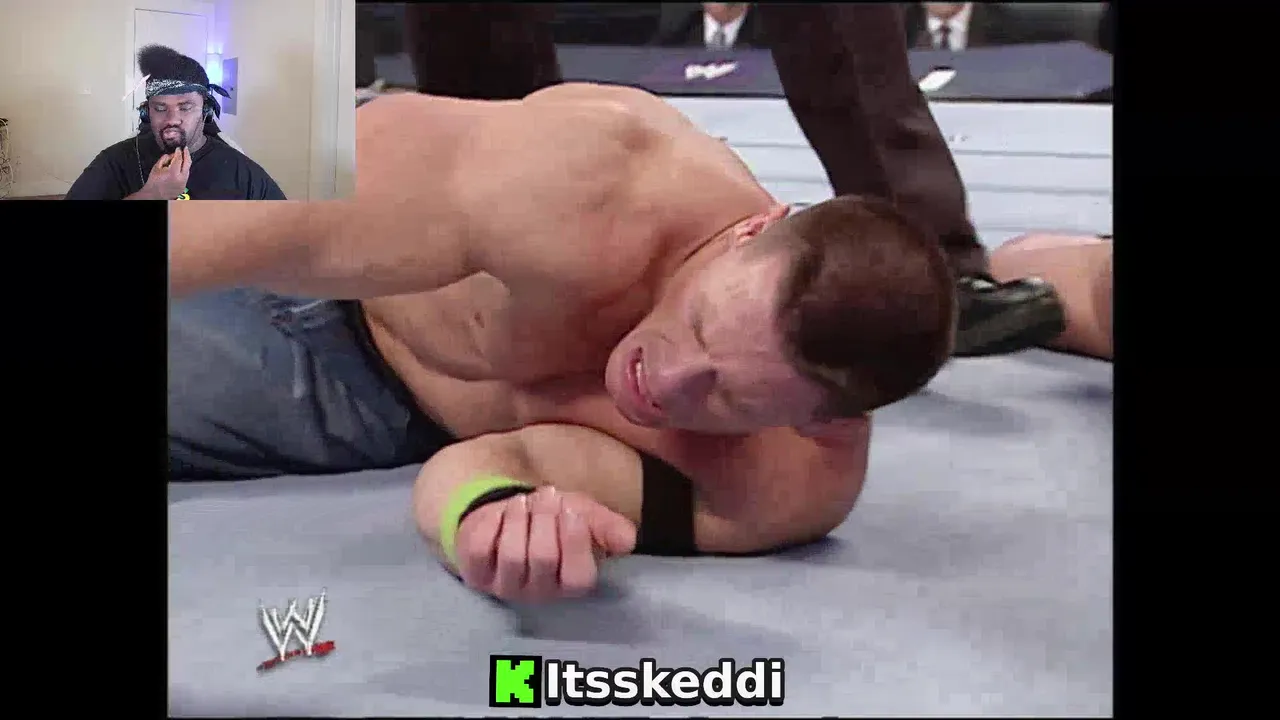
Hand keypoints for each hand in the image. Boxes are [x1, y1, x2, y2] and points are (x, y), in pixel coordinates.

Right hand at [144, 147, 190, 198]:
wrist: (154, 195)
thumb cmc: (154, 181)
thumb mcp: (157, 167)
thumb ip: (165, 159)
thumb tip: (172, 154)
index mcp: (173, 173)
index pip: (179, 159)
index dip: (179, 152)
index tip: (178, 148)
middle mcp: (181, 178)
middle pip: (187, 163)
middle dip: (187, 155)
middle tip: (186, 149)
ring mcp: (184, 183)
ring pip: (188, 170)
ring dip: (186, 162)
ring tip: (183, 157)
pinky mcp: (184, 186)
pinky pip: (186, 175)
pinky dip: (184, 170)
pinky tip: (181, 166)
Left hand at [454, 486, 636, 602]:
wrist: (512, 514)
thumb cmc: (554, 520)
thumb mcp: (586, 517)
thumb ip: (609, 528)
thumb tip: (626, 542)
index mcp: (570, 584)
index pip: (578, 577)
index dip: (575, 541)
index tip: (572, 510)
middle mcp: (539, 593)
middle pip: (542, 558)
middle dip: (545, 517)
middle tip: (547, 495)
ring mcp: (504, 587)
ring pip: (512, 554)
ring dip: (519, 517)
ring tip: (523, 501)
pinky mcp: (475, 574)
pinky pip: (480, 548)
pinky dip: (492, 522)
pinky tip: (500, 514)